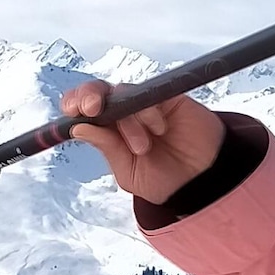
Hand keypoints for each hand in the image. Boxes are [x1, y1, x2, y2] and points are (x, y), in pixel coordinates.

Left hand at [62, 83, 224, 205]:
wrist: (202, 183)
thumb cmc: (166, 181)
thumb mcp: (129, 173)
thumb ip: (108, 149)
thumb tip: (79, 127)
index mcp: (109, 133)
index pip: (84, 111)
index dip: (74, 104)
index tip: (72, 111)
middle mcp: (124, 115)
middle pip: (98, 91)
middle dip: (88, 95)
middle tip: (90, 108)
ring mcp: (146, 104)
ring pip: (124, 94)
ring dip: (127, 120)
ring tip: (143, 147)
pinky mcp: (168, 98)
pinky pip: (150, 94)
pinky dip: (147, 110)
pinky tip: (158, 129)